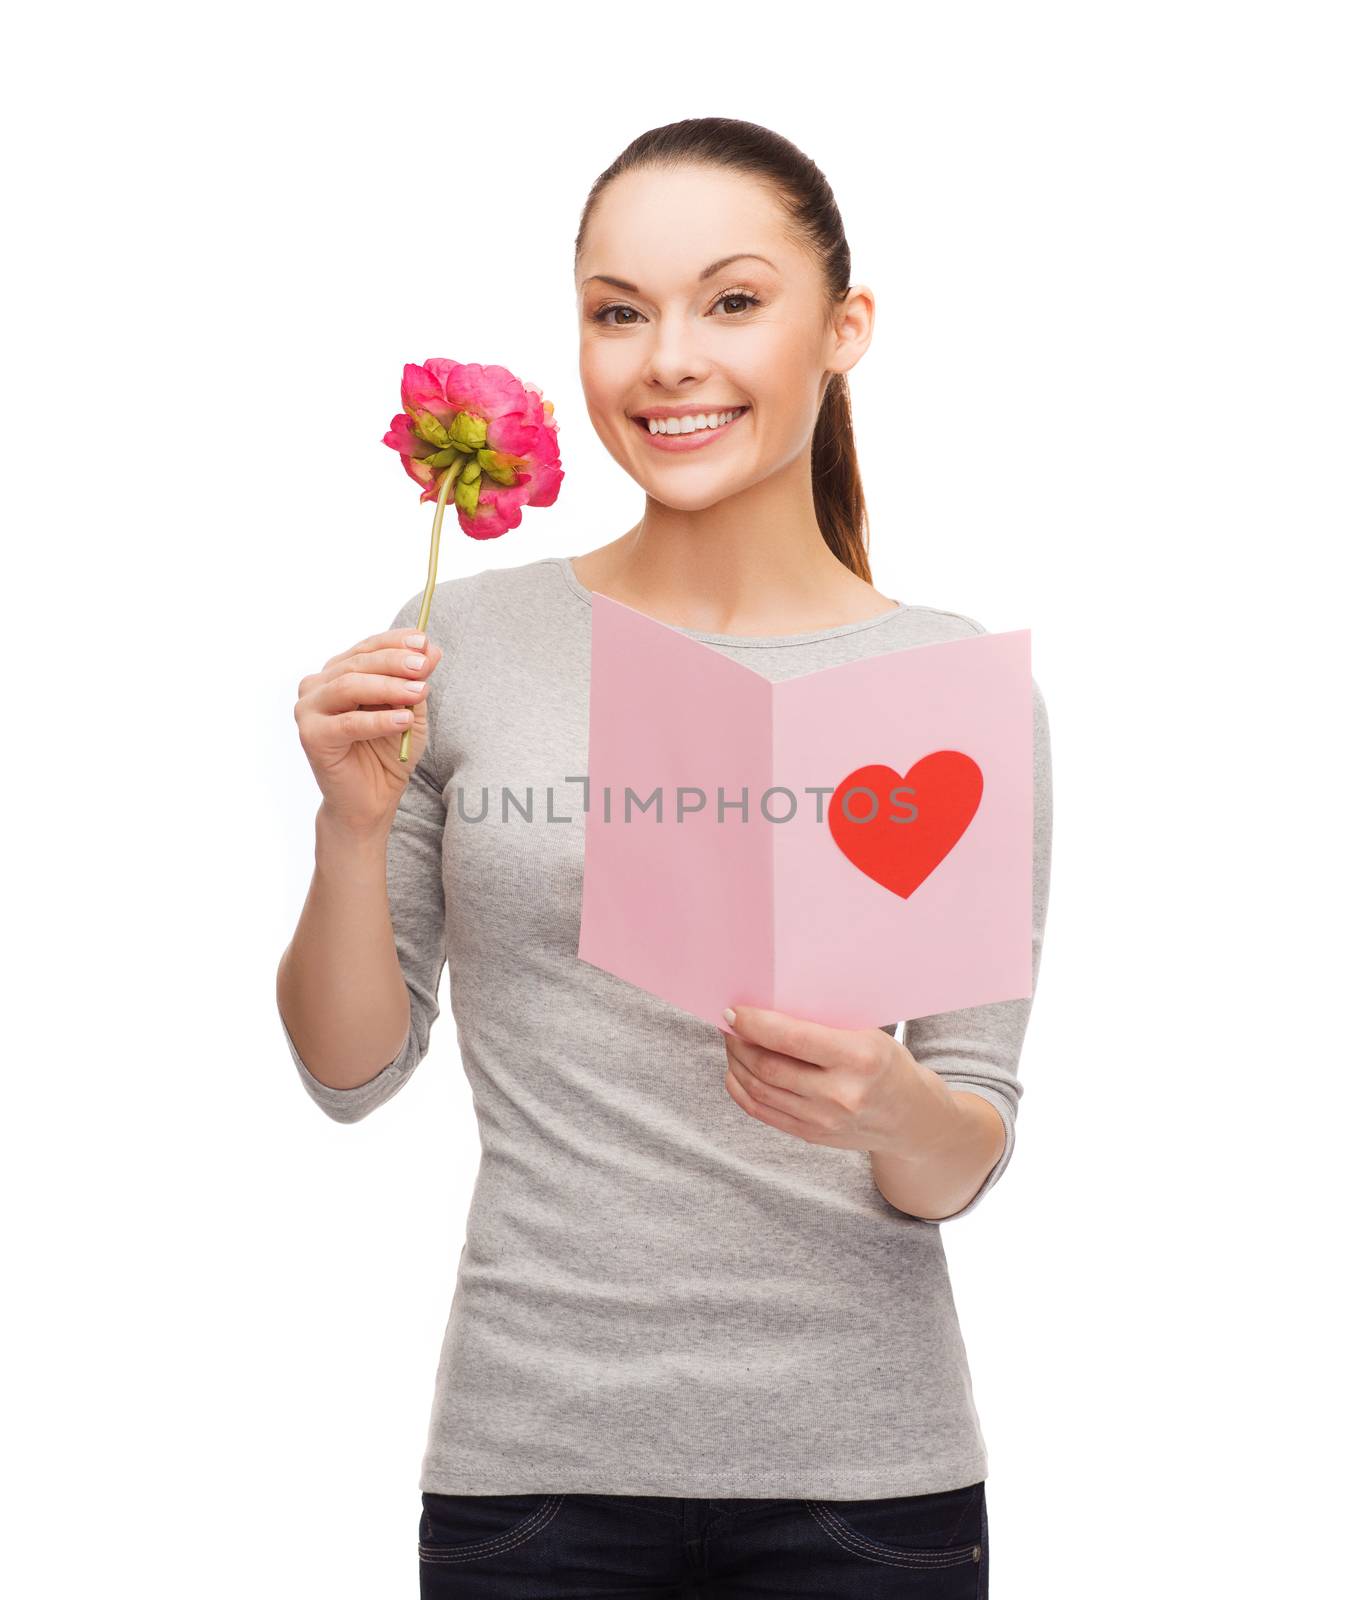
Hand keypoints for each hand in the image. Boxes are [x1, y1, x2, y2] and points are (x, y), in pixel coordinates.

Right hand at [294, 625, 443, 835]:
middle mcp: (318, 686)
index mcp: (339, 673)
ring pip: (349, 686)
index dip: (395, 642)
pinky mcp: (311, 736)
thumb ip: (416, 681)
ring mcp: (309, 710)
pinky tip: (403, 720)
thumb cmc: (388, 753)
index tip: (423, 641)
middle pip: (358, 664)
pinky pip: (347, 723)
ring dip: (388, 687)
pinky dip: (377, 720)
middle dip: (394, 662)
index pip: (367, 648)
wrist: (371, 799)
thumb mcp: (411, 711)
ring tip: (419, 692)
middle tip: (424, 666)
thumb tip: (431, 648)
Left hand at [720, 1004, 955, 1154]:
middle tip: (729, 1024)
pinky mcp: (811, 1135)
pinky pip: (763, 1112)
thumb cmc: (887, 1066)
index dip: (755, 1024)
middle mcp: (841, 1094)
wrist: (911, 1119)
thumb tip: (767, 1007)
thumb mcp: (869, 1035)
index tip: (734, 1010)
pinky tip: (737, 1071)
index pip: (792, 1039)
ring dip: (737, 1063)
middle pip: (769, 1067)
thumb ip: (823, 1027)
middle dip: (739, 1042)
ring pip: (761, 1090)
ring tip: (732, 1043)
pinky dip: (742, 1089)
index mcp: (860, 1058)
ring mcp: (824, 1120)